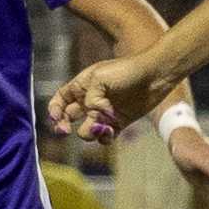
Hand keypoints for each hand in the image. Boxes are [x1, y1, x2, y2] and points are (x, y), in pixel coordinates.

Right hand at [49, 53, 172, 140]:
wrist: (154, 75)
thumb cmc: (126, 71)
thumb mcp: (99, 78)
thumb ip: (89, 100)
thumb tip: (93, 118)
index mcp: (82, 86)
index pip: (60, 100)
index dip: (54, 110)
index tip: (56, 118)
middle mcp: (90, 100)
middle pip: (68, 118)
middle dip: (64, 126)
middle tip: (65, 130)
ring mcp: (104, 113)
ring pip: (87, 130)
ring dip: (90, 131)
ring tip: (101, 126)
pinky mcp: (118, 122)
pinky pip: (105, 137)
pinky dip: (105, 137)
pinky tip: (111, 131)